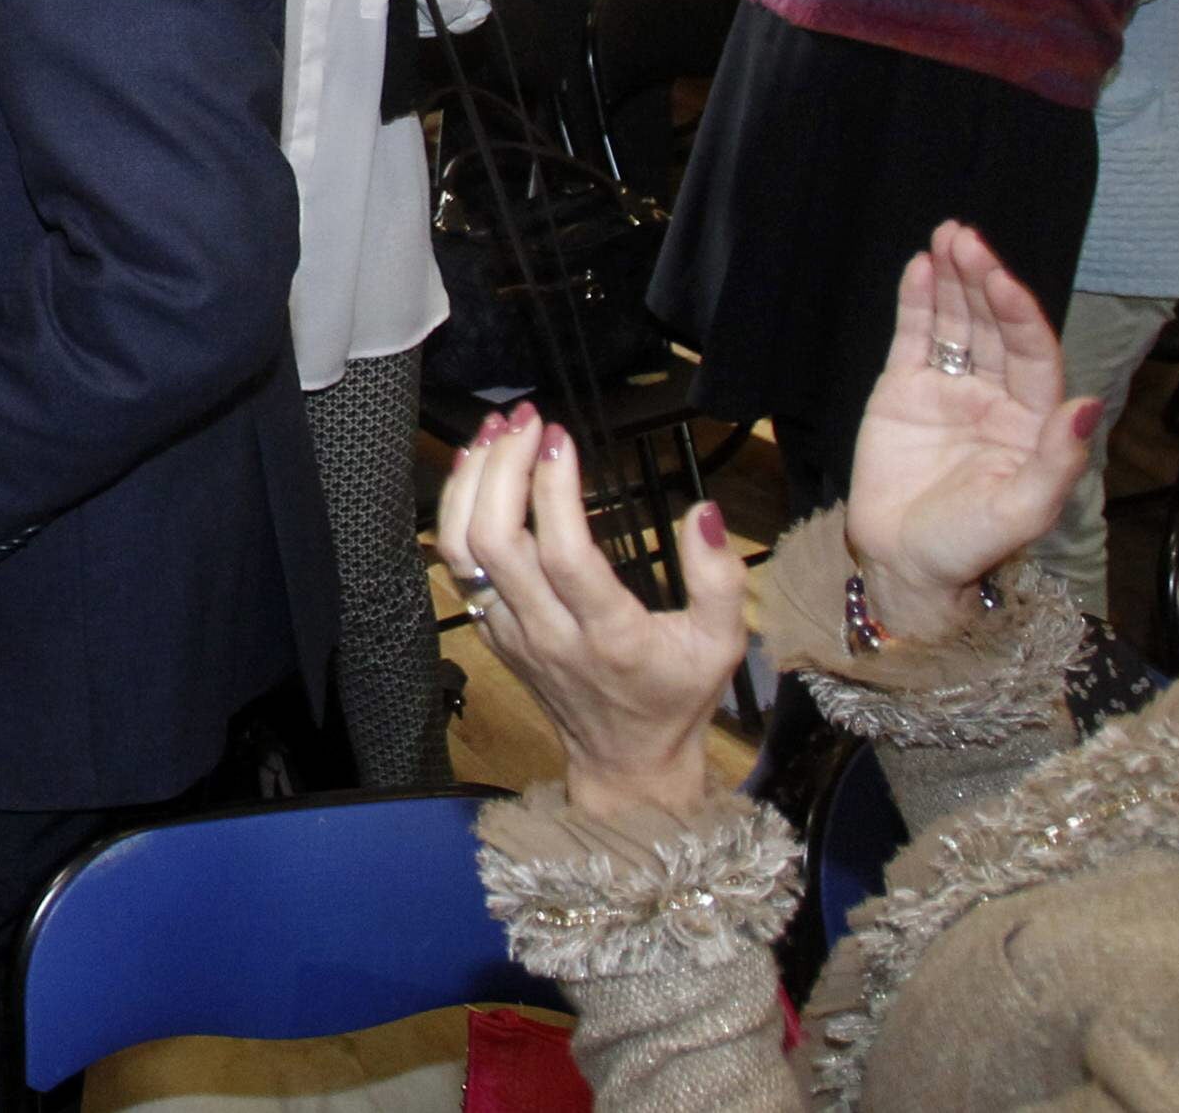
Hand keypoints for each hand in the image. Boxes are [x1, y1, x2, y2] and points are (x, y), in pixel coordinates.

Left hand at [437, 405, 749, 827]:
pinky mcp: (489, 628)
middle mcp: (546, 632)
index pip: (563, 553)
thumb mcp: (721, 643)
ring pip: (461, 549)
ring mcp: (509, 631)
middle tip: (525, 417)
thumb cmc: (676, 696)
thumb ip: (720, 579)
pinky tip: (478, 469)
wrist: (624, 761)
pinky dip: (458, 509)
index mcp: (608, 636)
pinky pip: (457, 563)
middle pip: (496, 540)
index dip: (553, 488)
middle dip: (503, 467)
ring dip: (470, 482)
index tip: (561, 436)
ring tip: (494, 431)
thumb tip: (704, 511)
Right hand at [842, 224, 1099, 644]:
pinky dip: (917, 302)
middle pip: (993, 327)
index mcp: (1031, 422)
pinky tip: (920, 268)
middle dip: (982, 281)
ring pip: (956, 323)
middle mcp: (996, 397)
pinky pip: (914, 338)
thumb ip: (1057, 461)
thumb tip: (1088, 407)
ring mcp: (949, 390)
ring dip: (953, 280)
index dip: (1017, 315)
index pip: (1031, 354)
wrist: (902, 567)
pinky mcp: (903, 391)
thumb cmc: (968, 548)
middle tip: (965, 239)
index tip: (1001, 280)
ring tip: (947, 237)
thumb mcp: (1021, 512)